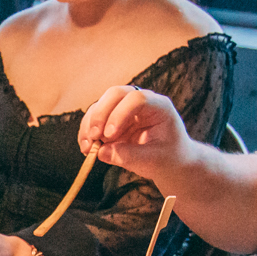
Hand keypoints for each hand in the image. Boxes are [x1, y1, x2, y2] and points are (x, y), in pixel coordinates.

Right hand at [78, 85, 195, 182]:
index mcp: (158, 107)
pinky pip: (95, 119)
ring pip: (101, 105)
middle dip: (100, 114)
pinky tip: (87, 149)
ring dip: (90, 125)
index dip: (119, 114)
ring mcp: (125, 109)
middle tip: (93, 137)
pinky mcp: (113, 119)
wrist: (169, 161)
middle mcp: (140, 102)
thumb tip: (101, 152)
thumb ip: (128, 156)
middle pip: (115, 94)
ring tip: (88, 148)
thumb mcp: (152, 161)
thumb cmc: (167, 158)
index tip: (109, 136)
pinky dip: (87, 133)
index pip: (136, 99)